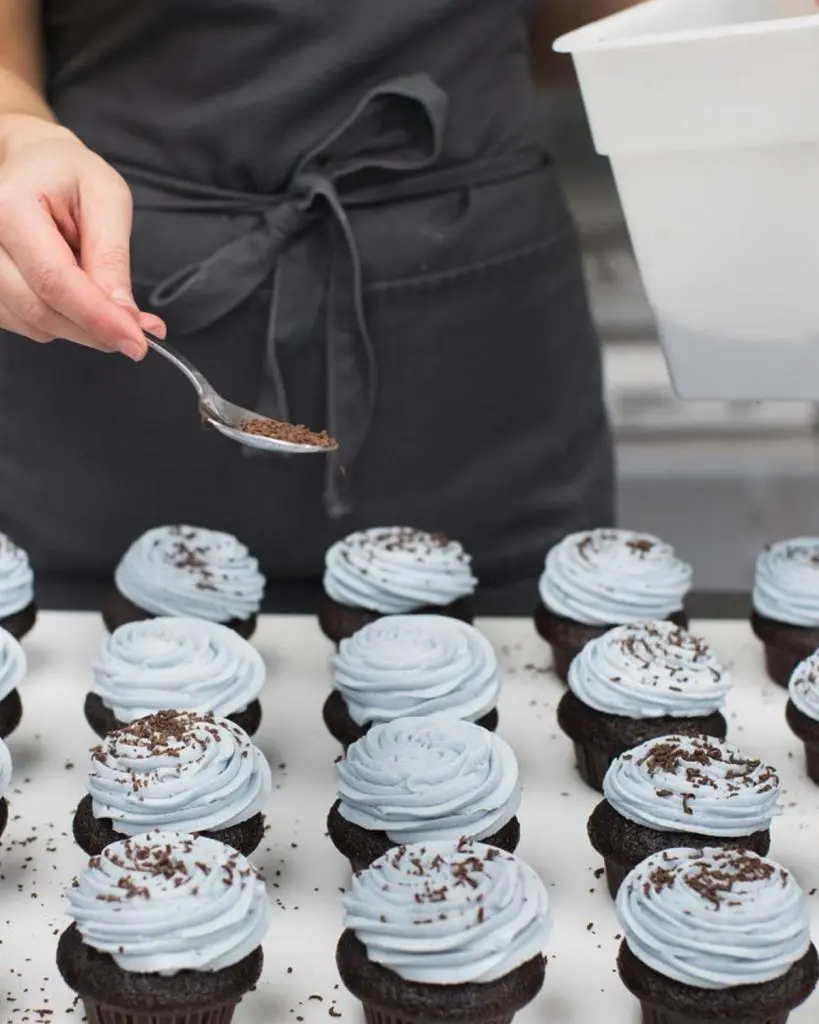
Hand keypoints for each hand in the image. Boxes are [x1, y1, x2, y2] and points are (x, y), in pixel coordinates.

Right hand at [0, 115, 164, 358]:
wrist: (32, 164)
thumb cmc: (69, 174)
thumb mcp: (107, 197)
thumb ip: (112, 256)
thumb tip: (124, 313)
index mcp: (9, 206)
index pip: (54, 281)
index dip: (98, 318)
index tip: (137, 342)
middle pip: (40, 310)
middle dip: (94, 330)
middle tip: (136, 332)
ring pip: (30, 323)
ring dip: (79, 329)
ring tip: (108, 306)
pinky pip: (22, 323)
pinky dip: (59, 324)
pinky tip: (78, 302)